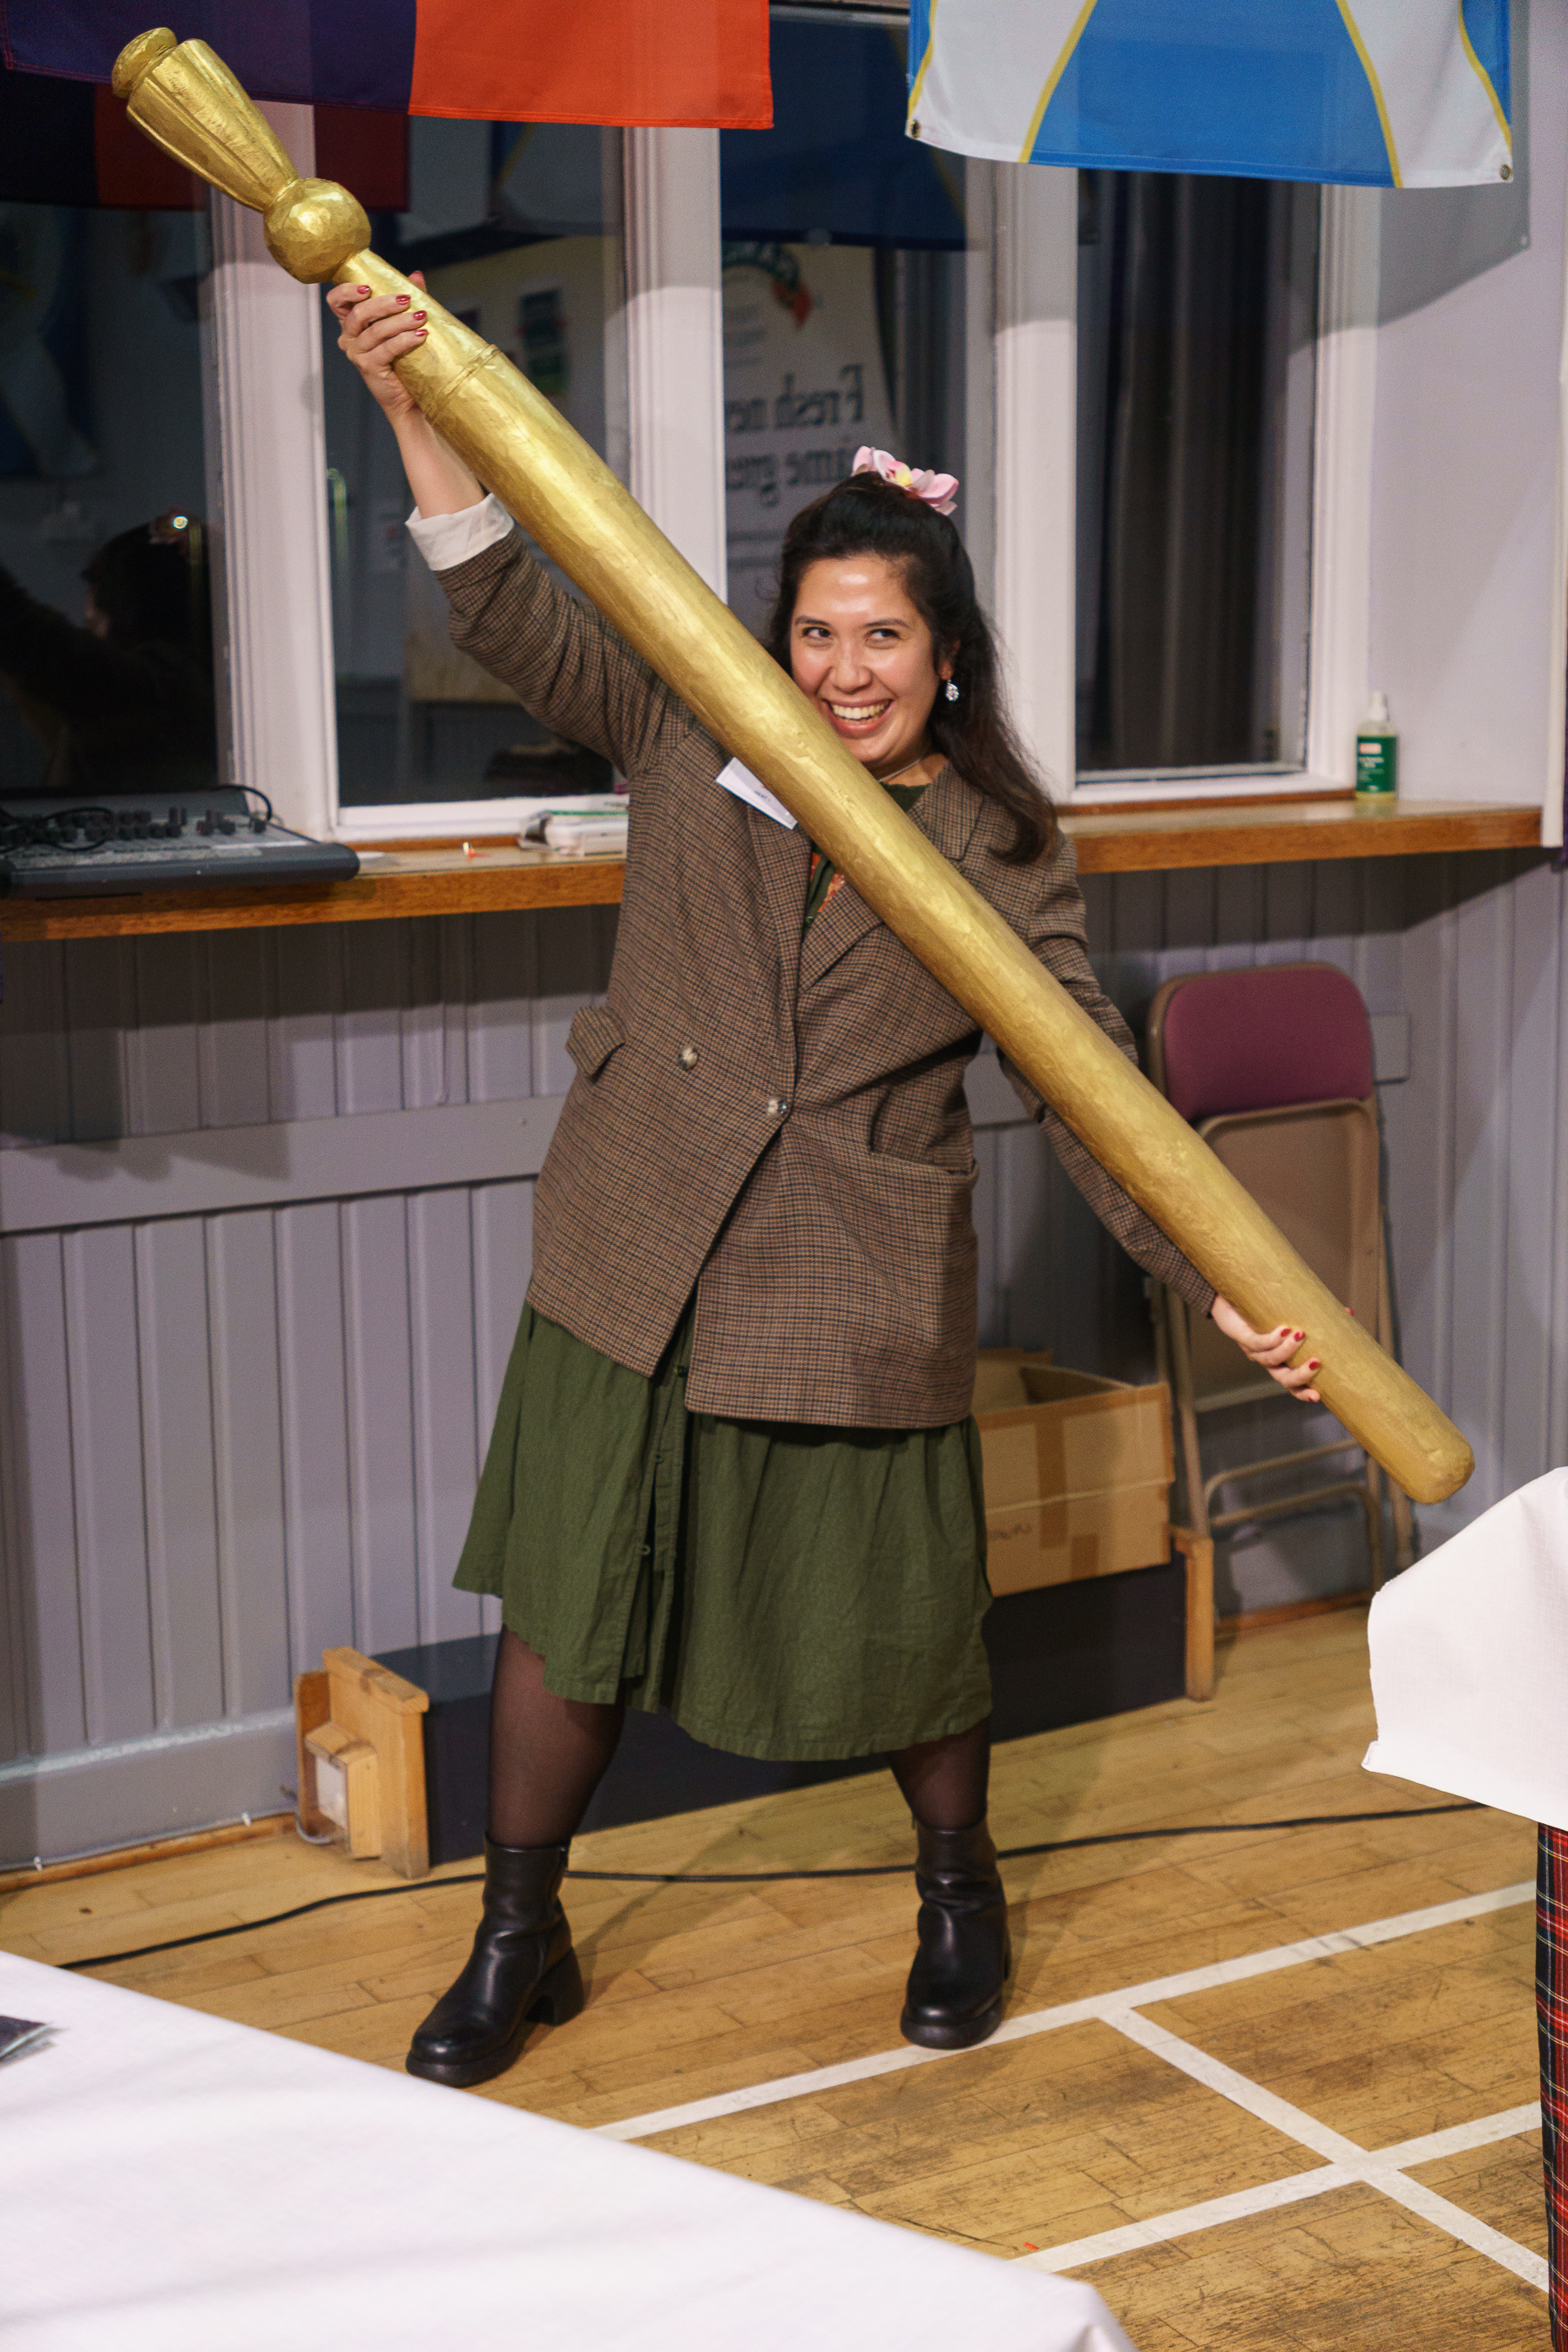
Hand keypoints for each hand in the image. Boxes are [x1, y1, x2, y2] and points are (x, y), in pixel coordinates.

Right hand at [326, 272, 428, 422]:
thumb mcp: (403, 324)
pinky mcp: (369, 368)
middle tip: (406, 299)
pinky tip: (421, 335)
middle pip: (358, 313)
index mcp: (352, 324)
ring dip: (400, 321)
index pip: (336, 301)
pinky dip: (405, 339)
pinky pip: (387, 348)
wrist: (410, 397)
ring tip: (421, 317)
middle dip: (383, 303)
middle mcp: (349, 338)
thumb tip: (416, 276)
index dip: (347, 290)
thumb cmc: (405, 359)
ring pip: (375, 330)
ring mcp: (357, 354)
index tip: (368, 287)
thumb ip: (406, 301)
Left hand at [1210, 1296, 1320, 1402]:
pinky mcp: (1242, 1336)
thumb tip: (1349, 1312)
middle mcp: (1266, 1360)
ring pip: (1270, 1359)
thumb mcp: (1292, 1317)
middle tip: (1317, 1363)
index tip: (1318, 1396)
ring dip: (1287, 1350)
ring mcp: (1253, 1350)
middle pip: (1283, 1378)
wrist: (1228, 1297)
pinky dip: (1272, 1338)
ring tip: (1301, 1335)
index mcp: (1279, 1362)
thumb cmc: (1265, 1310)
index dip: (1303, 1393)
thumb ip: (1317, 1319)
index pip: (1292, 1384)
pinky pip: (1256, 1342)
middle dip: (1300, 1375)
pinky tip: (1284, 1330)